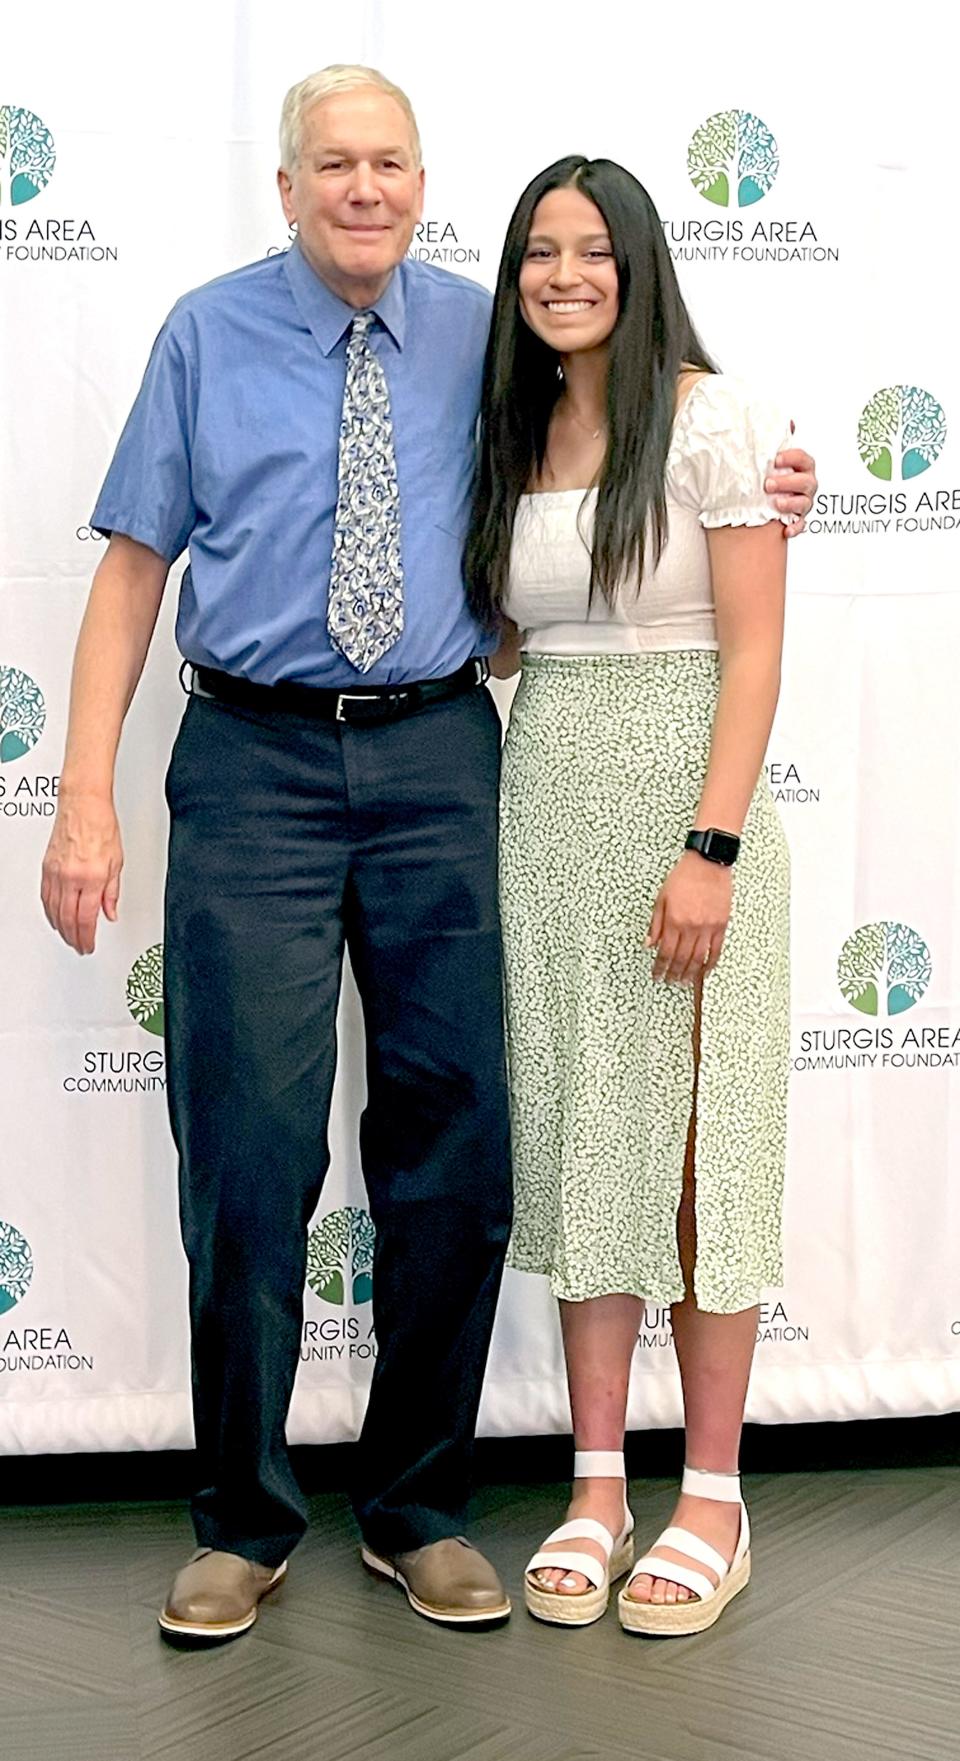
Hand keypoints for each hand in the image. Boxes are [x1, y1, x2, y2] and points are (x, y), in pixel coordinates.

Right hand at [41, 793, 122, 954]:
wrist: (83, 804)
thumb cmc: (102, 826)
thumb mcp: (117, 862)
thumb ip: (112, 892)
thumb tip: (110, 913)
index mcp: (92, 878)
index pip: (87, 918)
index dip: (87, 937)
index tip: (89, 945)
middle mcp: (71, 877)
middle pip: (68, 918)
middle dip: (74, 937)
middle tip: (80, 946)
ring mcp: (56, 873)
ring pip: (54, 910)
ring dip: (61, 928)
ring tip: (69, 937)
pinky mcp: (46, 867)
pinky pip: (45, 897)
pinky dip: (50, 911)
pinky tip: (54, 917)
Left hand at [645, 851, 731, 983]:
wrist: (708, 863)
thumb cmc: (684, 877)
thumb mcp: (661, 898)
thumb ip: (655, 924)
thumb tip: (649, 945)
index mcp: (674, 920)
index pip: (665, 952)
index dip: (660, 968)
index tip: (657, 975)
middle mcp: (691, 927)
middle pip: (681, 959)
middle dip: (674, 974)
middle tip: (670, 982)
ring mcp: (708, 927)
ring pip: (698, 959)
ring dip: (691, 974)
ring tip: (685, 982)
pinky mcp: (721, 925)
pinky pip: (716, 950)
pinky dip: (710, 963)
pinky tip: (705, 971)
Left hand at [765, 433, 816, 536]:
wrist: (763, 501)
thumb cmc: (770, 476)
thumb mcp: (772, 459)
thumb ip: (778, 442)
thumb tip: (788, 421)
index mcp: (801, 468)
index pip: (804, 459)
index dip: (792, 458)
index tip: (776, 459)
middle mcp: (806, 484)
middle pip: (807, 482)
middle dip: (788, 482)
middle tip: (768, 484)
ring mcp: (804, 502)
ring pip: (805, 503)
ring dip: (791, 503)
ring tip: (776, 504)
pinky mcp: (798, 520)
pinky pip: (801, 526)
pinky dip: (795, 528)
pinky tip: (784, 530)